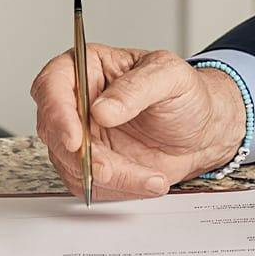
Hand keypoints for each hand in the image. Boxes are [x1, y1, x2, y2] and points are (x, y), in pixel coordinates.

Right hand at [29, 43, 247, 199]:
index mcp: (88, 67)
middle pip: (54, 130)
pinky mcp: (91, 164)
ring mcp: (82, 135)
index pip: (53, 84)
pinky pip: (89, 184)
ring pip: (71, 164)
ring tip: (150, 176)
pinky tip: (147, 180)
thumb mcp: (170, 76)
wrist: (201, 131)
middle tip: (110, 168)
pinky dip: (118, 188)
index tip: (74, 138)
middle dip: (82, 156)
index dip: (56, 112)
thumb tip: (102, 109)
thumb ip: (136, 88)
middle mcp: (78, 101)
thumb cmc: (185, 95)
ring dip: (110, 177)